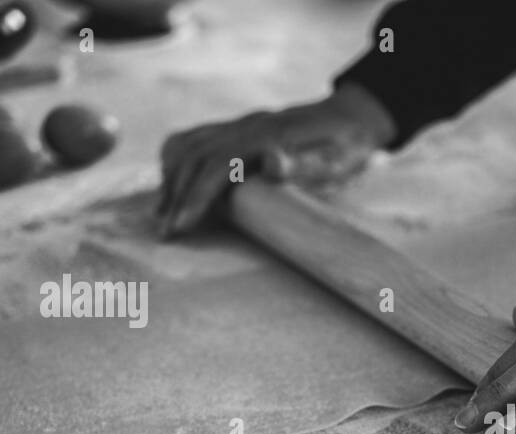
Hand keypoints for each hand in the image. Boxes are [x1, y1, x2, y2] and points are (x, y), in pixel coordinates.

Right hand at [156, 83, 396, 236]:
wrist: (353, 118)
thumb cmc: (347, 148)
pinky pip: (196, 138)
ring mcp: (241, 123)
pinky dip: (176, 160)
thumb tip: (273, 162)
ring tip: (162, 216)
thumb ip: (306, 163)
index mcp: (269, 134)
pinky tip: (171, 183)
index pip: (217, 164)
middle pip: (195, 156)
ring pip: (190, 146)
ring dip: (171, 180)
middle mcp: (248, 125)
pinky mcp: (238, 127)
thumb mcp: (337, 160)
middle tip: (166, 233)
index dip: (195, 196)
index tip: (181, 226)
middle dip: (175, 196)